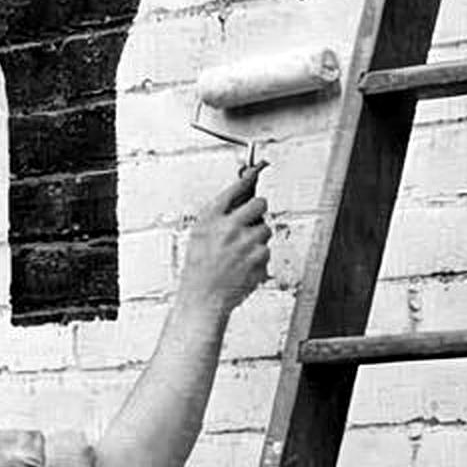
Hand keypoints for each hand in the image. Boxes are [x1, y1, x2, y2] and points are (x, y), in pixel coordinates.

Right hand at [181, 176, 275, 316]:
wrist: (203, 299)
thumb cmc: (199, 269)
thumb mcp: (200, 236)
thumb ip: (219, 216)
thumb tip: (241, 198)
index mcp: (211, 219)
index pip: (235, 189)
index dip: (249, 177)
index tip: (258, 168)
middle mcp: (230, 227)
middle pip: (260, 204)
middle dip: (257, 211)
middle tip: (249, 222)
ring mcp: (247, 243)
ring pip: (265, 229)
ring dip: (257, 238)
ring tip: (239, 253)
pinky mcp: (261, 258)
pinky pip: (267, 250)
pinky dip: (259, 257)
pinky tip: (243, 265)